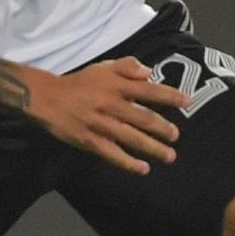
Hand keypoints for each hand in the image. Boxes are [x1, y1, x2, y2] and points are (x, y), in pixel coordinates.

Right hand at [28, 58, 187, 173]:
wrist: (47, 98)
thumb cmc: (79, 82)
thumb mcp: (103, 67)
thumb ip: (127, 66)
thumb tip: (149, 72)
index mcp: (116, 86)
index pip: (148, 90)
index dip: (169, 96)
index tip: (187, 102)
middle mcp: (112, 105)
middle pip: (144, 118)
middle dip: (163, 128)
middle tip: (177, 135)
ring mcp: (101, 125)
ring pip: (132, 138)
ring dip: (153, 148)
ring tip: (169, 155)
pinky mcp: (90, 141)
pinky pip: (113, 154)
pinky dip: (128, 162)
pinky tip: (143, 169)